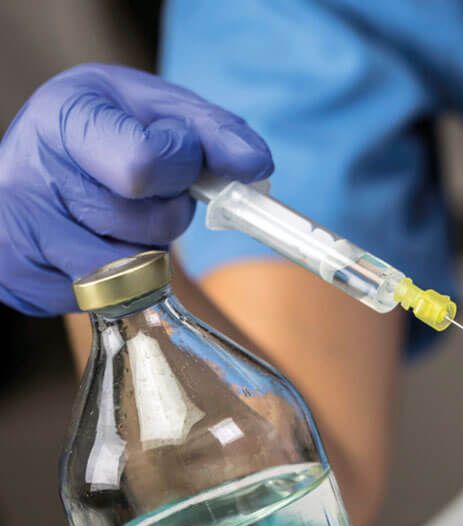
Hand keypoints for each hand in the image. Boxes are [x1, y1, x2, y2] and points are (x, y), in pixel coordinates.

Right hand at [0, 63, 272, 315]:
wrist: (43, 159)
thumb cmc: (110, 128)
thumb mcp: (158, 107)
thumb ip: (213, 130)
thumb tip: (255, 165)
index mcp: (64, 118)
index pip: (144, 165)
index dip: (181, 168)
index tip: (179, 155)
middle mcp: (26, 175)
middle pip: (149, 225)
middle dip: (168, 214)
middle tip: (143, 191)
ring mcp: (18, 233)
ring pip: (133, 271)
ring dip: (145, 250)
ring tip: (116, 216)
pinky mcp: (20, 280)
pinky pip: (107, 298)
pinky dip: (118, 277)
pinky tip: (91, 241)